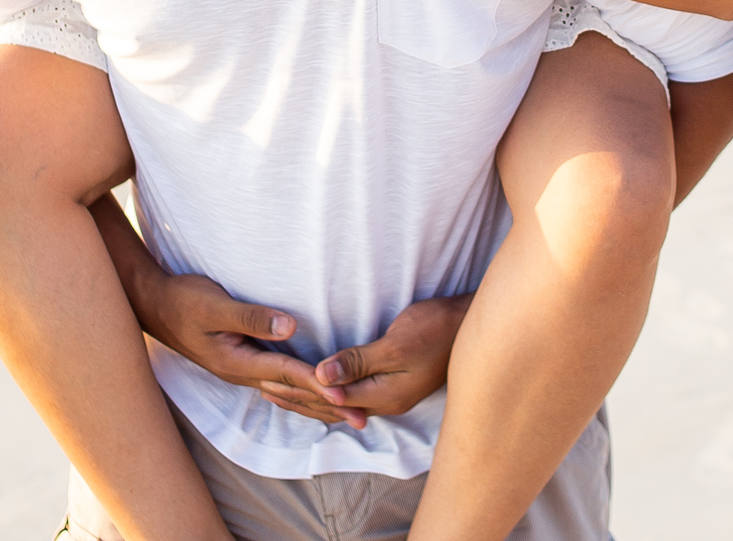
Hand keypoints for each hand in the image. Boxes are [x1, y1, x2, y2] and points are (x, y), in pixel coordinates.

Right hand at [140, 271, 366, 429]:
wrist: (156, 306)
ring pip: (288, 393)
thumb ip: (252, 317)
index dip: (319, 385)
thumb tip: (290, 327)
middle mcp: (242, 372)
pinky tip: (313, 395)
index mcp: (237, 361)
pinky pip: (279, 383)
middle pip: (293, 393)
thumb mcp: (215, 305)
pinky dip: (301, 391)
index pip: (288, 375)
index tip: (347, 397)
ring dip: (318, 404)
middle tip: (363, 419)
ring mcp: (241, 370)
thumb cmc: (185, 300)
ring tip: (349, 414)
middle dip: (328, 406)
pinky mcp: (241, 361)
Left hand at [258, 295, 473, 427]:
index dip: (296, 391)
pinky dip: (329, 391)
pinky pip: (351, 393)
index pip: (329, 401)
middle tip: (261, 386)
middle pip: (331, 406)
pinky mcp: (394, 382)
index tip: (266, 379)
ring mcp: (391, 393)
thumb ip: (358, 362)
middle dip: (296, 397)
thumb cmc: (435, 329)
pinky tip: (321, 386)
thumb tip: (321, 378)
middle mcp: (384, 401)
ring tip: (281, 390)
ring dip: (309, 396)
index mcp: (383, 396)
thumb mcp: (396, 344)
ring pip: (340, 402)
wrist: (471, 325)